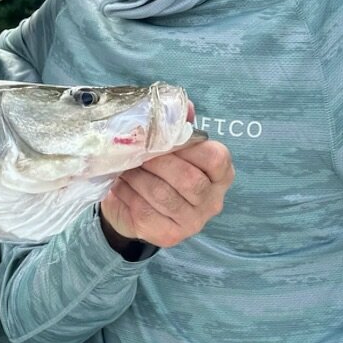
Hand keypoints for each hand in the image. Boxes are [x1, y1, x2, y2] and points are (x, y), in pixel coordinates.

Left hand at [99, 137, 232, 251]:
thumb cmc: (158, 170)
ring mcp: (194, 222)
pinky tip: (121, 186)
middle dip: (157, 162)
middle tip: (136, 153)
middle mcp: (213, 200)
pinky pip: (146, 212)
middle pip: (189, 179)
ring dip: (139, 177)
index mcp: (221, 174)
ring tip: (125, 168)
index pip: (215, 157)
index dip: (186, 146)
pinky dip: (129, 195)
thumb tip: (183, 106)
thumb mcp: (169, 147)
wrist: (133, 206)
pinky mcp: (170, 235)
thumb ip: (178, 126)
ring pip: (164, 195)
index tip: (160, 138)